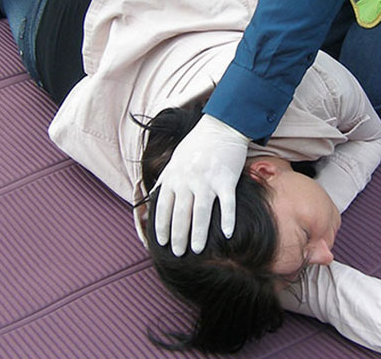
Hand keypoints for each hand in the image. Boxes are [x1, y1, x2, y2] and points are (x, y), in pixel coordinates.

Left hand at [154, 114, 248, 255]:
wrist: (221, 126)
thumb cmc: (197, 144)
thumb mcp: (175, 159)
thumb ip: (165, 180)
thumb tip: (152, 198)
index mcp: (174, 176)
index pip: (163, 207)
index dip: (161, 227)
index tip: (161, 243)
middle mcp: (188, 180)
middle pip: (180, 214)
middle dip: (178, 236)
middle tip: (178, 254)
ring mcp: (207, 180)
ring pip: (201, 213)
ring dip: (198, 234)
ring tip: (196, 250)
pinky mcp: (226, 179)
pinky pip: (227, 204)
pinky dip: (227, 219)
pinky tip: (227, 234)